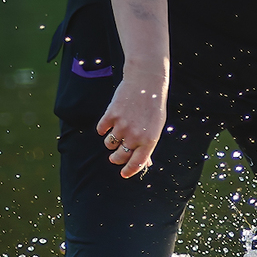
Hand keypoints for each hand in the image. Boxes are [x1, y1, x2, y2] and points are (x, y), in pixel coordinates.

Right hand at [97, 63, 166, 177]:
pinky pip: (101, 130)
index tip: (123, 173)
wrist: (146, 82)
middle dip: (115, 159)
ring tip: (117, 132)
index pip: (137, 163)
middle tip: (114, 157)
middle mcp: (135, 136)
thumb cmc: (153, 106)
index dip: (129, 170)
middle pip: (119, 157)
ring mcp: (122, 126)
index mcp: (149, 140)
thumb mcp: (156, 127)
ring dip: (110, 142)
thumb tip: (145, 164)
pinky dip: (103, 128)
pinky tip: (109, 122)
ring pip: (109, 144)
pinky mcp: (110, 115)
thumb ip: (148, 145)